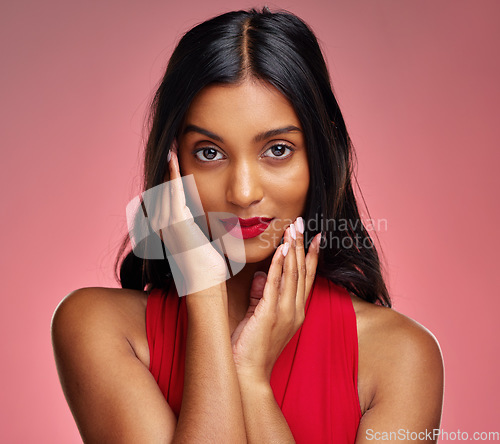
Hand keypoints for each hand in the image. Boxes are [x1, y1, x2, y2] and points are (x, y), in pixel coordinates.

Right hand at [147, 141, 228, 294]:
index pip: (171, 199)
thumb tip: (225, 224)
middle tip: (170, 151)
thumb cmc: (212, 270)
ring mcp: (168, 223)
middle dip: (168, 171)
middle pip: (165, 191)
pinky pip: (174, 192)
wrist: (207, 284)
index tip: (177, 164)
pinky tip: (174, 159)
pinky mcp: (176, 222)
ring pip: (168, 189)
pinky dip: (173, 175)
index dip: (173, 181)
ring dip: (169, 169)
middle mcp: (165, 225)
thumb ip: (209, 231)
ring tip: (171, 151)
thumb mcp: (207, 244)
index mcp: (172, 229)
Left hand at [231, 218, 321, 382]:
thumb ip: (262, 295)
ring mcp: (285, 312)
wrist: (249, 374)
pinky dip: (279, 265)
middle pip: (302, 272)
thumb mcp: (259, 317)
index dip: (310, 257)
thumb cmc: (253, 348)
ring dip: (293, 249)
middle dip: (303, 246)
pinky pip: (276, 284)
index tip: (314, 238)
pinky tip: (281, 249)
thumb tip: (261, 275)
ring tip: (293, 229)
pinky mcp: (270, 313)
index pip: (306, 278)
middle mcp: (295, 310)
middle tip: (303, 224)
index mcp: (295, 311)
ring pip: (293, 274)